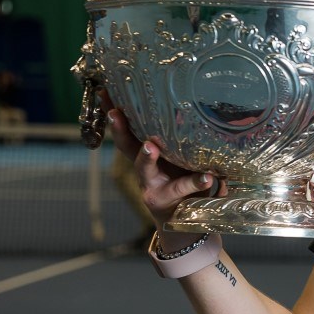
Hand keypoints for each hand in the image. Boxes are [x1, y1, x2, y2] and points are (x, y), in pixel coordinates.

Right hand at [102, 91, 222, 230]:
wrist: (184, 220)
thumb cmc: (182, 180)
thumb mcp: (178, 158)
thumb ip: (181, 139)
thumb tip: (197, 101)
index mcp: (145, 154)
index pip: (127, 131)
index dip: (114, 114)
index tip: (104, 93)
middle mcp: (144, 169)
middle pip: (127, 148)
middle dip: (120, 131)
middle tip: (115, 114)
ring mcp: (153, 185)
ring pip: (145, 169)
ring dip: (146, 157)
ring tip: (150, 146)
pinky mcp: (169, 200)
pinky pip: (184, 188)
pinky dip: (197, 182)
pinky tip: (209, 177)